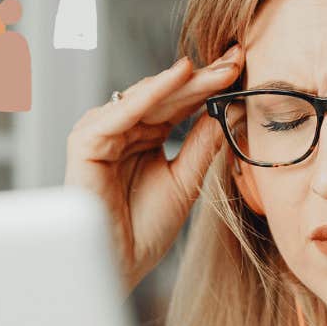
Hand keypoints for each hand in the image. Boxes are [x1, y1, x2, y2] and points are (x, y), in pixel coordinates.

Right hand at [64, 44, 242, 291]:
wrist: (119, 266)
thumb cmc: (144, 231)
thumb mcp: (185, 181)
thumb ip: (201, 145)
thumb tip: (228, 108)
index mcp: (142, 137)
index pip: (178, 104)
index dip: (209, 86)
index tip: (241, 67)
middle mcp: (120, 130)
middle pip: (165, 96)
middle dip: (201, 78)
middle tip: (235, 58)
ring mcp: (101, 133)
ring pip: (146, 97)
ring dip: (182, 83)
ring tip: (216, 70)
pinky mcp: (86, 143)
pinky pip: (121, 112)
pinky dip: (150, 94)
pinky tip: (178, 77)